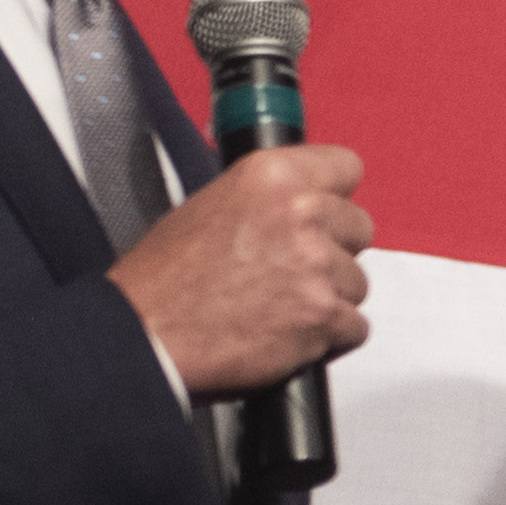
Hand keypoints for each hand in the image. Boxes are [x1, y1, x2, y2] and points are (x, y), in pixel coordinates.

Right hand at [114, 144, 370, 398]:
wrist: (147, 335)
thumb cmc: (165, 280)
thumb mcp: (210, 205)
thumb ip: (268, 199)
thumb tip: (302, 201)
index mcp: (272, 175)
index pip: (345, 166)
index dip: (335, 196)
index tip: (324, 212)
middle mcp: (302, 213)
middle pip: (359, 228)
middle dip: (334, 251)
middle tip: (290, 271)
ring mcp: (317, 265)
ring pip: (357, 282)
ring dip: (329, 298)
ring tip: (278, 307)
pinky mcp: (324, 315)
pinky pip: (355, 327)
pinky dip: (328, 338)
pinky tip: (288, 335)